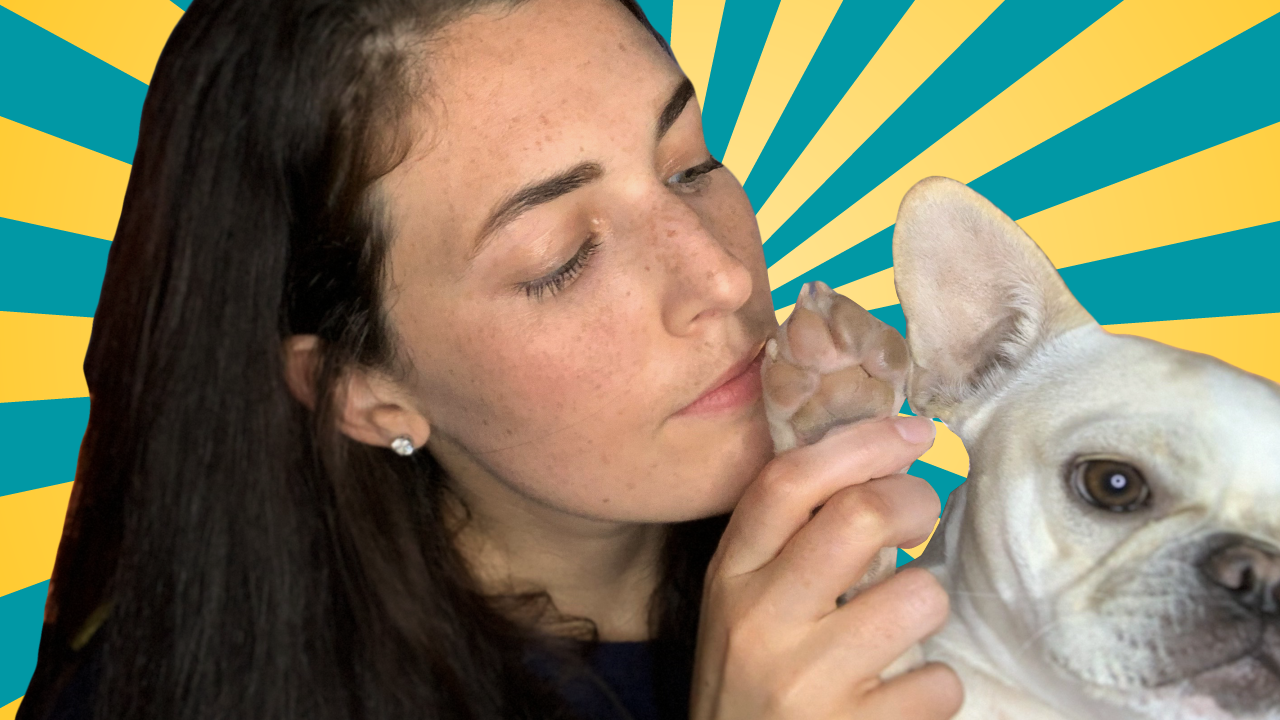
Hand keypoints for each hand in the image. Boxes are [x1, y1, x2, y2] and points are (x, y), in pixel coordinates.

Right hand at [690, 416, 961, 718]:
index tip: (909, 432)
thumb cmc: (749, 685)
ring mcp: (806, 681)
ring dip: (925, 604)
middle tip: (921, 514)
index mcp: (730, 578)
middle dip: (912, 501)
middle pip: (859, 517)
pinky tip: (896, 696)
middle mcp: (760, 621)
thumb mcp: (741, 608)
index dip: (859, 444)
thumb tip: (871, 471)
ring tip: (899, 628)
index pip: (787, 483)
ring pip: (917, 598)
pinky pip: (938, 683)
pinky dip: (932, 688)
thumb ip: (784, 547)